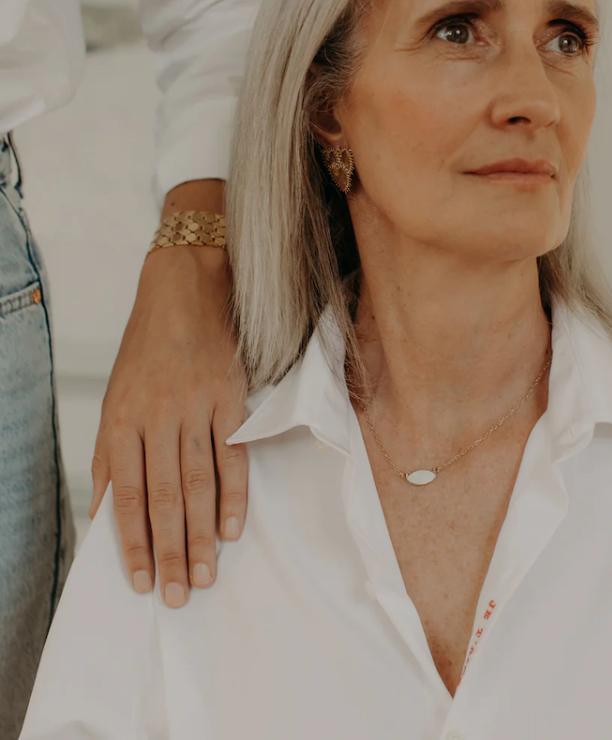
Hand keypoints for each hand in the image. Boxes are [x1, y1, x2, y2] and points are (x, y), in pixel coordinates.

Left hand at [90, 241, 247, 607]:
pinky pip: (233, 453)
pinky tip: (235, 527)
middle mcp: (156, 416)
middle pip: (162, 497)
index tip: (142, 583)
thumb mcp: (114, 397)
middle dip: (171, 551)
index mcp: (121, 419)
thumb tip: (102, 513)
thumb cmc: (146, 349)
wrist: (184, 289)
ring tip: (208, 574)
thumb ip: (108, 456)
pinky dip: (235, 494)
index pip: (124, 495)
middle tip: (180, 595)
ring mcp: (195, 406)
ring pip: (199, 482)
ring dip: (203, 534)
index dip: (132, 544)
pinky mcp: (230, 396)